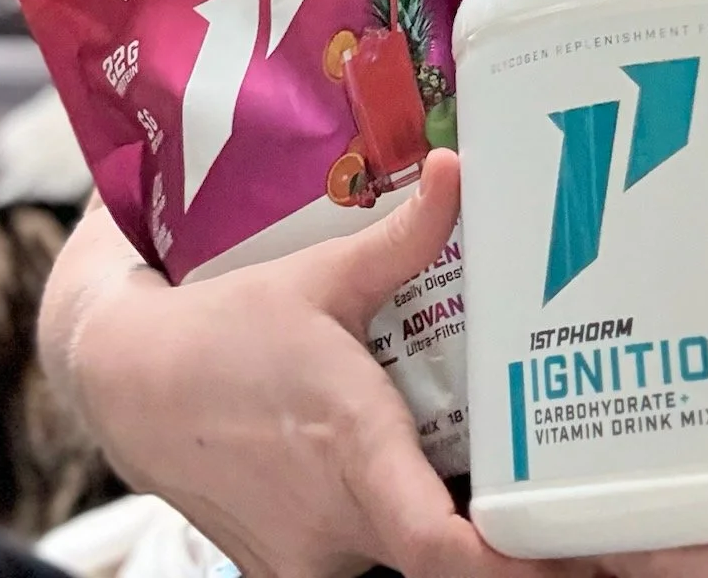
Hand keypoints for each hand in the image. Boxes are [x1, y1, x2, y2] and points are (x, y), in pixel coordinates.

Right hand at [67, 150, 588, 577]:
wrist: (131, 385)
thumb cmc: (227, 330)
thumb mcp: (322, 277)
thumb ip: (402, 236)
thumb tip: (457, 170)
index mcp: (354, 452)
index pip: (436, 546)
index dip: (507, 559)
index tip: (564, 542)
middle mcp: (334, 522)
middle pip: (441, 561)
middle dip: (508, 543)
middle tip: (576, 508)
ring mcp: (307, 557)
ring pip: (404, 556)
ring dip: (452, 530)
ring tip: (515, 489)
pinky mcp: (288, 567)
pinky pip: (366, 556)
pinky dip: (402, 529)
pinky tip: (434, 486)